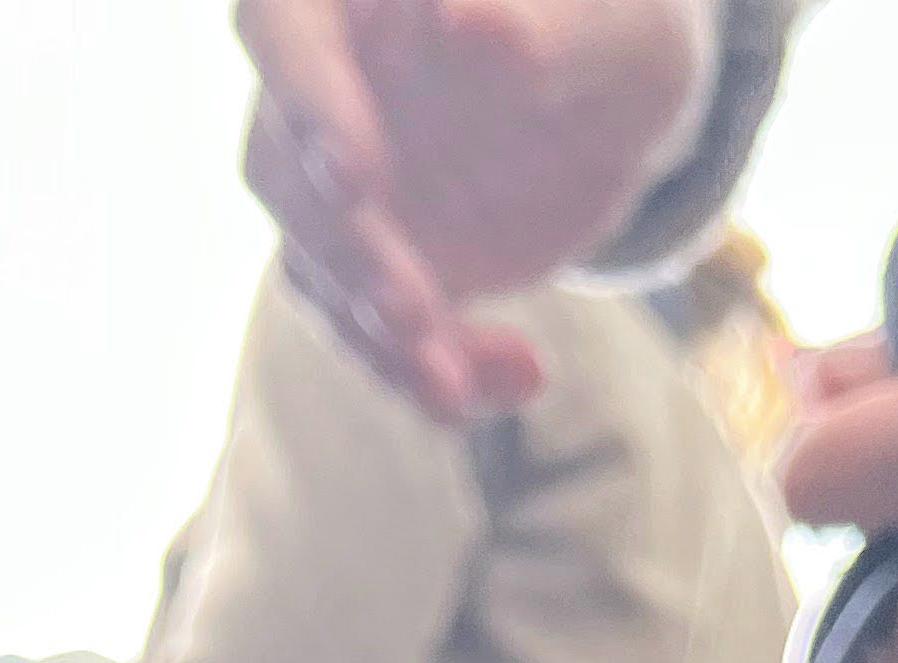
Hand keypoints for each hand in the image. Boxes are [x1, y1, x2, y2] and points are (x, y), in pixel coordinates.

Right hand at [236, 0, 706, 420]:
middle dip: (346, 254)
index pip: (283, 31)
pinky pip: (382, 338)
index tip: (356, 174)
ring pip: (323, 273)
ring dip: (382, 342)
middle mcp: (323, 92)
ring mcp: (339, 189)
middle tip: (410, 314)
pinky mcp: (376, 270)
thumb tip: (465, 23)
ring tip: (455, 389)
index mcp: (346, 2)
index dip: (307, 103)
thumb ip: (539, 26)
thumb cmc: (603, 30)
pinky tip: (518, 378)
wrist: (614, 105)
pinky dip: (439, 375)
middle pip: (286, 173)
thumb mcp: (603, 27)